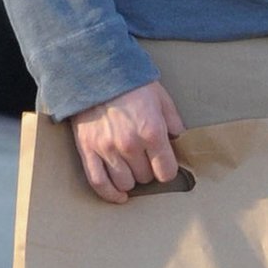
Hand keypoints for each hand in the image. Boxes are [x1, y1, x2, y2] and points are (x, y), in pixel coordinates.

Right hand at [70, 79, 185, 203]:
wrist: (94, 71)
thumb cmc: (130, 83)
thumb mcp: (160, 96)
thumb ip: (173, 120)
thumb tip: (179, 137)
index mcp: (152, 132)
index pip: (166, 171)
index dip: (167, 170)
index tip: (164, 166)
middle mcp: (130, 144)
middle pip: (145, 177)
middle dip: (147, 170)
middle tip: (144, 158)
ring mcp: (107, 149)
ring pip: (124, 183)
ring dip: (130, 179)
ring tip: (130, 167)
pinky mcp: (88, 150)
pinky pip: (98, 182)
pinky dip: (109, 194)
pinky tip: (119, 196)